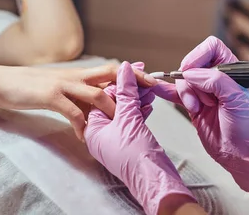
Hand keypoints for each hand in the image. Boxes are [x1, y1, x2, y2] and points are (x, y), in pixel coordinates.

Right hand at [0, 63, 157, 140]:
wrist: (3, 82)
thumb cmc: (32, 87)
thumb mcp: (60, 87)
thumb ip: (79, 93)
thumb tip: (99, 102)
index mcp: (79, 73)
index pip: (111, 70)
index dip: (132, 73)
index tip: (152, 79)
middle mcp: (75, 75)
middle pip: (111, 74)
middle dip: (134, 82)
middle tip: (152, 92)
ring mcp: (64, 84)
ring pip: (97, 93)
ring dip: (111, 110)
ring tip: (120, 125)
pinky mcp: (50, 96)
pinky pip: (72, 111)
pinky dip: (81, 126)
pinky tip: (83, 137)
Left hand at [84, 62, 195, 214]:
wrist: (154, 180)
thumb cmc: (136, 156)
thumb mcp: (128, 118)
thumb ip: (125, 91)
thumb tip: (124, 69)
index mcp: (93, 129)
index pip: (102, 96)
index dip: (119, 82)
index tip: (134, 71)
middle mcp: (101, 133)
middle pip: (113, 102)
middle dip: (130, 89)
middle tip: (145, 78)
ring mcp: (115, 138)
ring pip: (124, 110)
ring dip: (137, 98)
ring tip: (150, 88)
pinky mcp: (129, 141)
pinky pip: (132, 120)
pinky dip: (141, 110)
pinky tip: (149, 104)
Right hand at [155, 36, 248, 193]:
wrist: (238, 154)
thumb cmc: (246, 129)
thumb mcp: (235, 99)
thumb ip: (215, 81)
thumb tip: (192, 73)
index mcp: (231, 71)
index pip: (211, 48)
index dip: (198, 55)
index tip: (192, 70)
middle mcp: (216, 78)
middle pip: (192, 64)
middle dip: (192, 81)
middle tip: (201, 97)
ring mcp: (203, 91)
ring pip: (182, 80)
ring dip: (185, 94)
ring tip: (196, 107)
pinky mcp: (192, 104)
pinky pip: (175, 93)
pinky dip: (165, 90)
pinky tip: (158, 87)